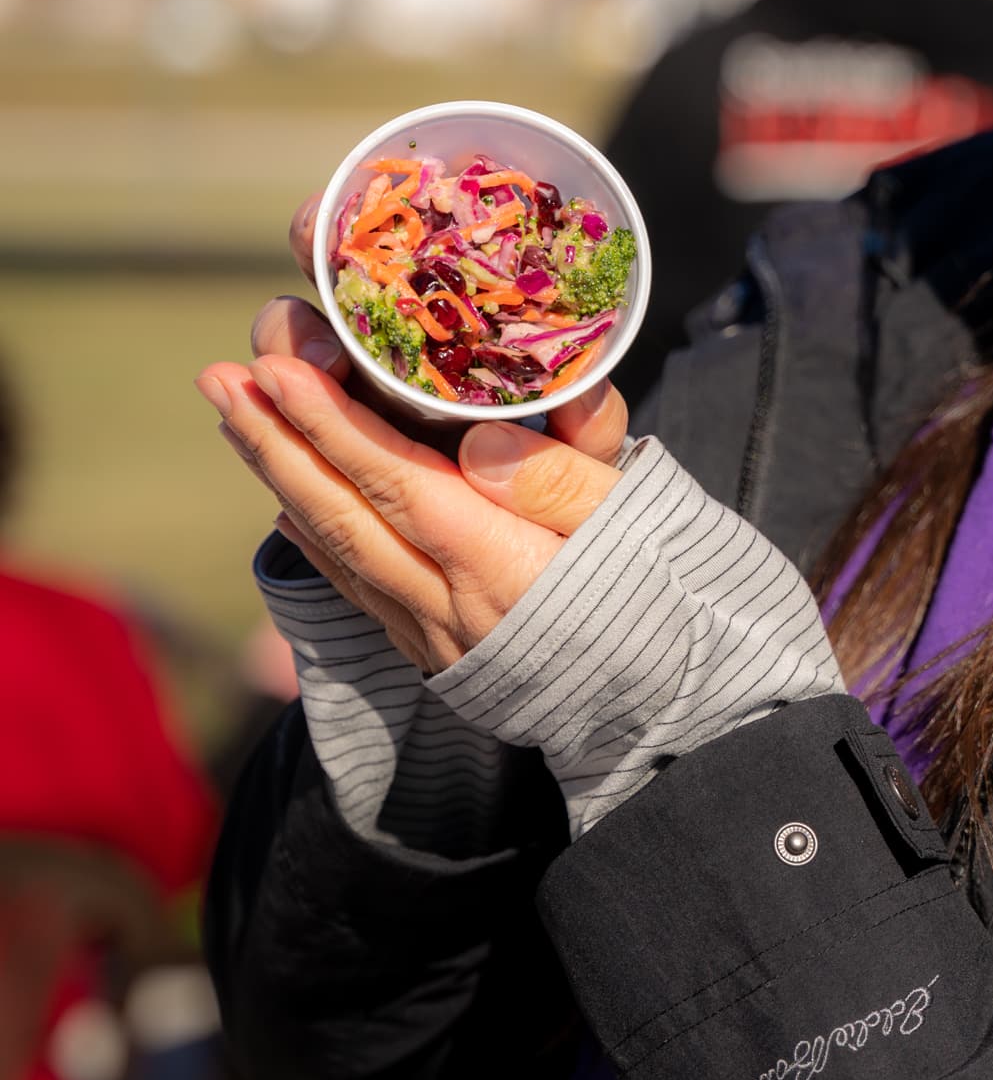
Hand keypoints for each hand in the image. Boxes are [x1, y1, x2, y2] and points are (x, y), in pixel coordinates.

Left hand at [198, 291, 631, 672]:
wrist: (685, 709)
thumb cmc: (674, 597)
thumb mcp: (640, 524)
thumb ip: (564, 479)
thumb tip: (479, 442)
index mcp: (503, 564)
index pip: (396, 481)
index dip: (332, 423)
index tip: (279, 369)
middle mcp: (452, 605)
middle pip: (344, 514)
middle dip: (276, 441)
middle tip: (220, 379)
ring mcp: (439, 633)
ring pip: (340, 548)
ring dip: (281, 478)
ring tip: (240, 419)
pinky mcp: (441, 650)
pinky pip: (359, 586)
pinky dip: (317, 536)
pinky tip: (292, 503)